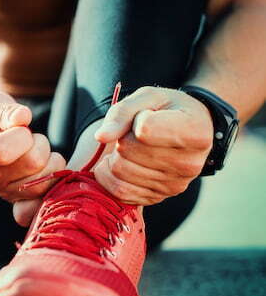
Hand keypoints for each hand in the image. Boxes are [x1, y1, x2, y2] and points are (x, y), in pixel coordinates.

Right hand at [0, 88, 65, 224]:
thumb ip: (2, 108)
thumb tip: (22, 118)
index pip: (2, 150)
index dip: (20, 134)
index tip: (18, 125)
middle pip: (33, 162)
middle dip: (39, 142)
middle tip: (29, 136)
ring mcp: (5, 191)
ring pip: (45, 179)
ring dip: (49, 159)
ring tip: (34, 150)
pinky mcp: (21, 200)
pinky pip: (47, 195)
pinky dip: (53, 178)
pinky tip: (44, 166)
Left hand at [93, 86, 212, 205]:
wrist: (187, 132)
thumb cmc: (166, 110)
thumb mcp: (148, 97)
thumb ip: (122, 113)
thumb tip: (100, 137)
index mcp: (194, 132)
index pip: (144, 130)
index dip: (136, 119)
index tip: (147, 116)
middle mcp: (189, 164)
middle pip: (127, 151)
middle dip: (123, 138)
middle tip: (135, 133)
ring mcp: (174, 185)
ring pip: (120, 171)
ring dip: (115, 156)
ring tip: (131, 148)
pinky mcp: (157, 198)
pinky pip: (119, 191)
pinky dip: (110, 175)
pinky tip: (122, 163)